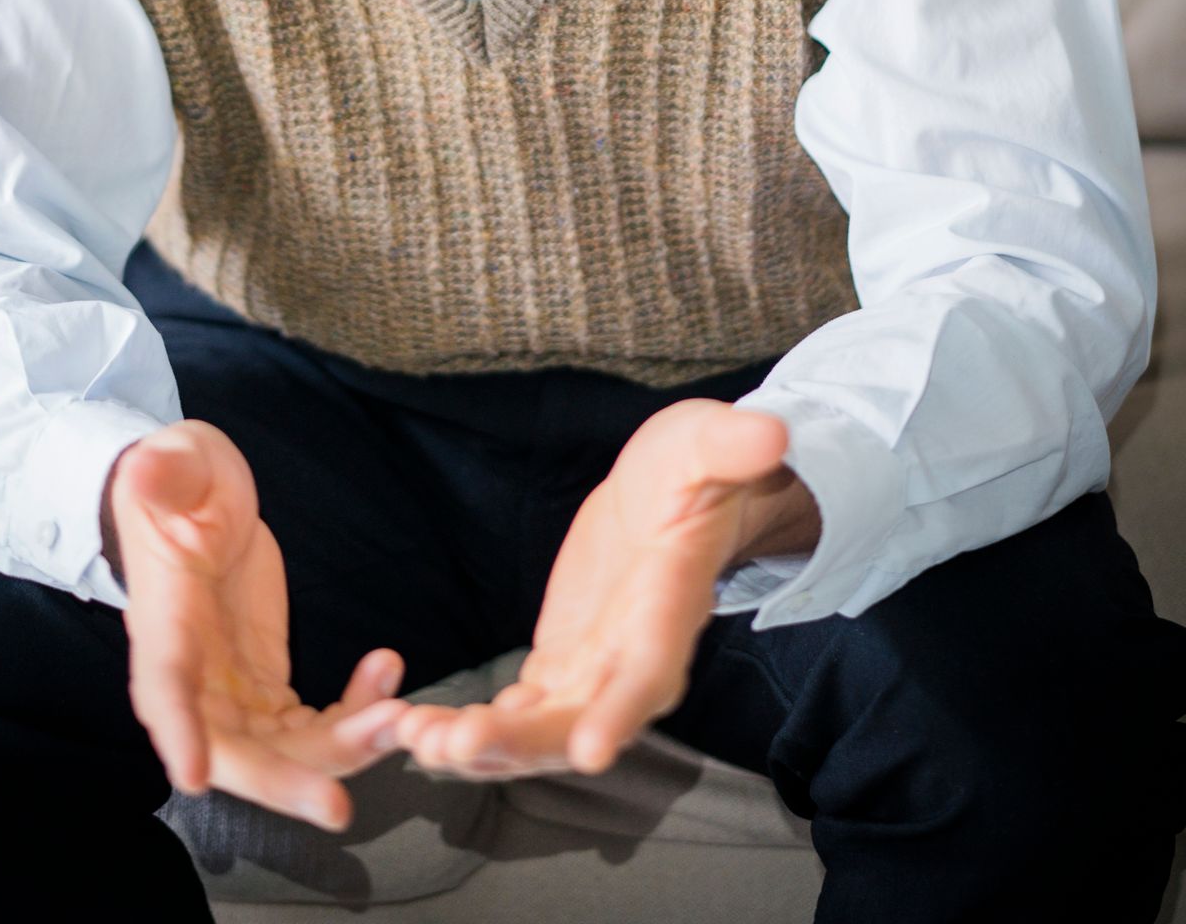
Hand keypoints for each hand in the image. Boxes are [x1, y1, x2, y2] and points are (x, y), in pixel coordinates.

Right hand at [108, 419, 412, 830]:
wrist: (197, 502)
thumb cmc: (181, 482)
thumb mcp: (177, 464)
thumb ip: (166, 472)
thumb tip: (146, 467)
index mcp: (164, 622)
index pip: (162, 684)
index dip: (177, 731)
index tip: (194, 777)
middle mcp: (193, 675)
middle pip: (228, 749)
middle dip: (281, 781)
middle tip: (337, 804)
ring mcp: (230, 688)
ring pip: (279, 751)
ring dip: (337, 752)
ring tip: (397, 719)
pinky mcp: (264, 685)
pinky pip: (310, 725)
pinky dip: (353, 716)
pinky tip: (387, 676)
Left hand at [391, 402, 809, 780]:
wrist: (668, 499)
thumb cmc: (692, 470)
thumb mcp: (706, 444)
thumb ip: (732, 444)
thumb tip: (771, 430)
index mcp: (669, 612)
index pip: (652, 671)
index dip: (623, 712)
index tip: (591, 754)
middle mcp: (633, 662)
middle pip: (581, 723)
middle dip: (522, 746)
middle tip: (458, 748)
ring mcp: (594, 674)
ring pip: (539, 732)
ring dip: (481, 747)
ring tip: (419, 743)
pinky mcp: (560, 670)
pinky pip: (514, 714)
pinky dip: (469, 730)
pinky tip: (414, 732)